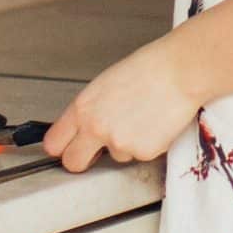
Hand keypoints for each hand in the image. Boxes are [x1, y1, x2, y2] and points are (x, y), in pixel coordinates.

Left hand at [45, 41, 199, 172]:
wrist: (179, 72)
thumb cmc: (147, 70)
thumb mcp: (105, 85)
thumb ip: (90, 110)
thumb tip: (84, 127)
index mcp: (83, 108)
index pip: (54, 142)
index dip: (62, 146)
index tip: (66, 147)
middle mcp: (96, 128)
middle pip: (73, 163)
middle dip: (82, 160)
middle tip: (95, 150)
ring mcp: (119, 143)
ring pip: (115, 156)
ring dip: (125, 144)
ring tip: (141, 118)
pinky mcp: (142, 153)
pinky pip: (139, 156)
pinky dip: (147, 144)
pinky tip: (153, 123)